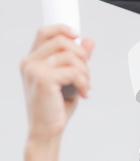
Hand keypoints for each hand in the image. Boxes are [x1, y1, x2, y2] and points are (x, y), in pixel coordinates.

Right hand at [20, 24, 94, 140]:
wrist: (46, 131)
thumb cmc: (54, 107)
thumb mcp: (68, 79)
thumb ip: (77, 59)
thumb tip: (89, 40)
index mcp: (32, 60)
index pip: (46, 31)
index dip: (64, 29)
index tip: (79, 37)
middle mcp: (29, 62)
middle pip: (63, 40)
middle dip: (82, 55)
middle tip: (87, 73)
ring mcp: (34, 69)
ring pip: (71, 56)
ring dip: (85, 71)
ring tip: (86, 85)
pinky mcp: (44, 79)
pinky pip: (74, 71)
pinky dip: (84, 82)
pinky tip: (84, 93)